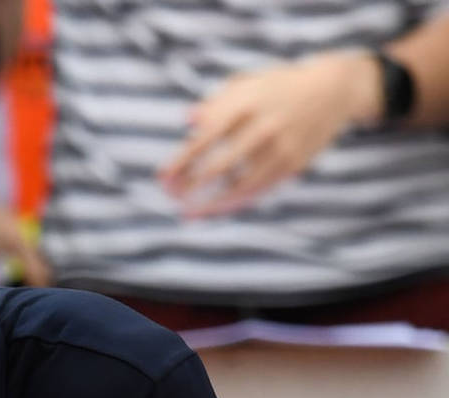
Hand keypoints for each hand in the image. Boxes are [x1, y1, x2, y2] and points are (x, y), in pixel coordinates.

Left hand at [161, 50, 382, 216]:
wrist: (334, 88)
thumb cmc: (277, 87)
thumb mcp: (247, 84)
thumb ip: (216, 102)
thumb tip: (187, 119)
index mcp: (247, 105)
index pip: (205, 138)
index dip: (181, 161)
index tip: (161, 179)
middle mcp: (264, 127)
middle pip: (220, 165)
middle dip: (191, 186)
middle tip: (171, 197)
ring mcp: (282, 147)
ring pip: (241, 185)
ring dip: (212, 203)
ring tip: (189, 213)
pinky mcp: (295, 163)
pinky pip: (261, 189)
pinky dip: (237, 202)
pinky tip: (218, 208)